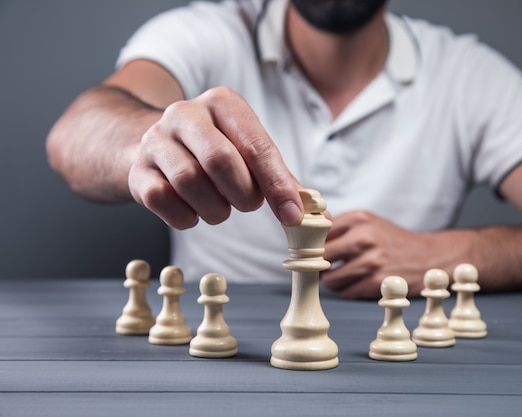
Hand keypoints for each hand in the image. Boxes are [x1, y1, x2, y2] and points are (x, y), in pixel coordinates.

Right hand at [128, 86, 302, 228]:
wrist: (155, 148)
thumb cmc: (213, 149)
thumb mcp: (247, 150)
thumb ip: (277, 176)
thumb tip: (307, 208)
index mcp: (222, 103)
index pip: (256, 145)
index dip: (277, 184)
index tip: (293, 215)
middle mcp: (185, 113)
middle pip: (220, 161)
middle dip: (242, 194)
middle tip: (247, 204)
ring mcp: (155, 139)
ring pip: (190, 182)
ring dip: (214, 209)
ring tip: (220, 207)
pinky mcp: (136, 169)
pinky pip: (162, 200)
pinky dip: (185, 217)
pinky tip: (193, 212)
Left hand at [321, 210, 473, 298]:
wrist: (431, 256)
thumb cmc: (392, 240)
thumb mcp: (368, 222)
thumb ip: (338, 229)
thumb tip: (303, 241)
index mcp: (358, 218)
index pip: (317, 235)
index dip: (311, 248)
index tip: (310, 255)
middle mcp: (364, 237)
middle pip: (320, 258)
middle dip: (320, 267)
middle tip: (326, 269)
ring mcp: (372, 260)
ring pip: (331, 280)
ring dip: (335, 282)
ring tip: (347, 276)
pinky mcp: (378, 282)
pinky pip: (347, 292)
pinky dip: (349, 291)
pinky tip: (360, 284)